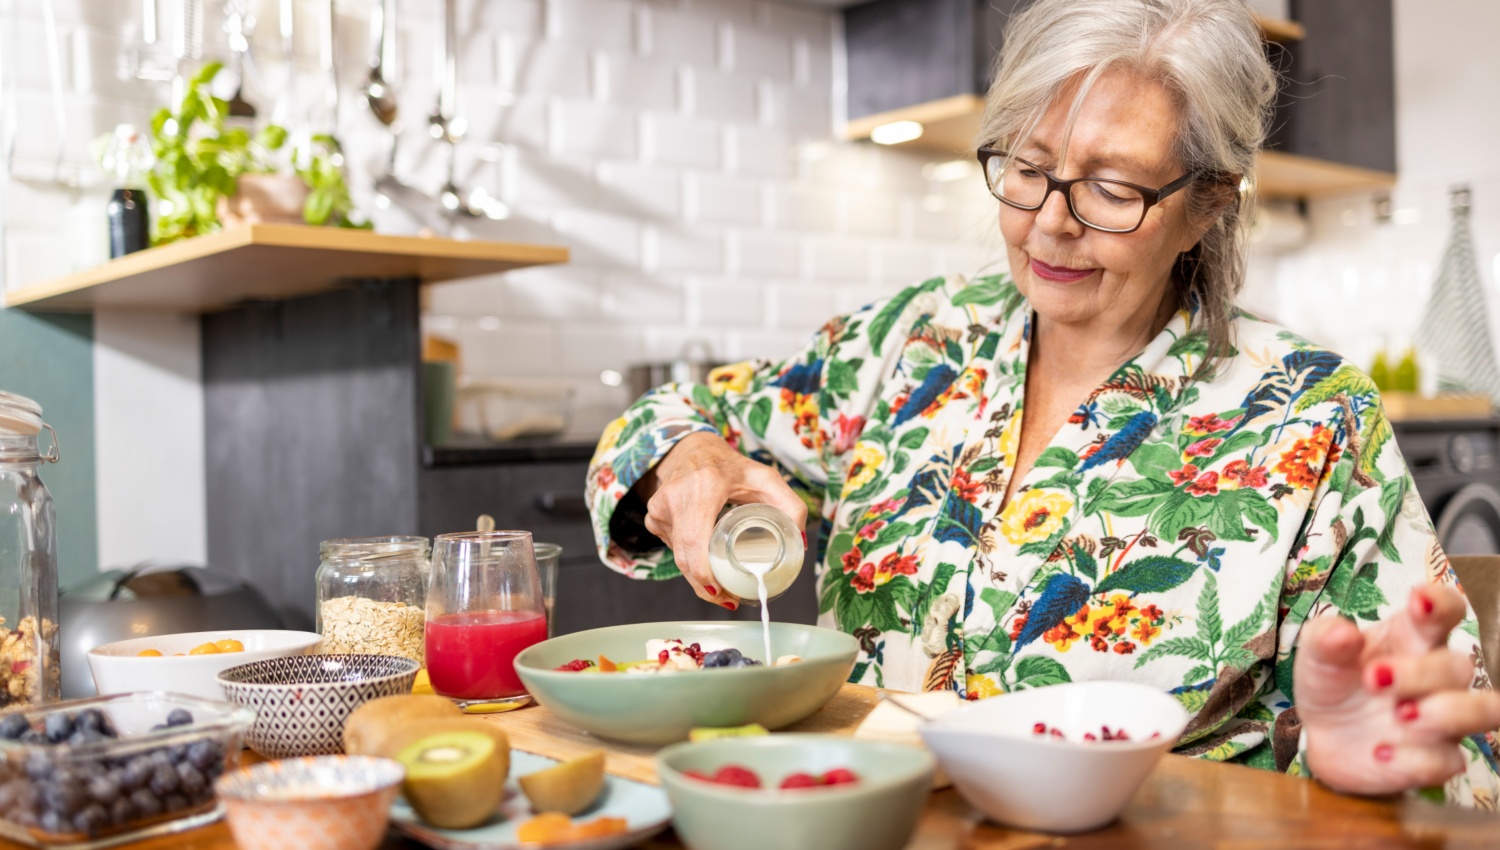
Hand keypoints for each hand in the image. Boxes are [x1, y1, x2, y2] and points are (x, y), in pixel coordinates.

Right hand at [636, 432, 807, 608]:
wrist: (692, 449)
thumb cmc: (730, 466)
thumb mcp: (765, 478)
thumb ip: (790, 505)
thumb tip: (800, 541)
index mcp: (703, 487)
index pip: (695, 541)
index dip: (704, 574)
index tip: (722, 592)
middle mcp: (675, 497)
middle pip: (685, 558)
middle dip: (706, 586)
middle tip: (729, 598)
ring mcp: (659, 509)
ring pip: (678, 556)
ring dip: (698, 574)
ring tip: (721, 582)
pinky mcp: (653, 517)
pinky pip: (672, 548)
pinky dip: (689, 558)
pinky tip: (704, 558)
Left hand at [1295, 584, 1499, 794]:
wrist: (1323, 736)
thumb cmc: (1334, 682)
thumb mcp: (1317, 655)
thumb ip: (1326, 639)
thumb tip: (1341, 632)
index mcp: (1412, 637)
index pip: (1446, 610)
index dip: (1441, 604)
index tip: (1418, 602)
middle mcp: (1438, 677)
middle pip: (1459, 666)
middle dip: (1421, 672)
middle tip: (1375, 679)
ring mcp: (1444, 719)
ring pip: (1484, 710)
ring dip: (1448, 712)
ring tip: (1401, 716)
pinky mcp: (1436, 759)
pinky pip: (1446, 761)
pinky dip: (1415, 759)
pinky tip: (1381, 754)